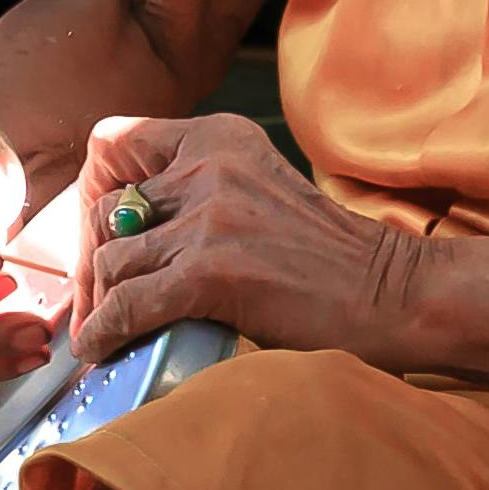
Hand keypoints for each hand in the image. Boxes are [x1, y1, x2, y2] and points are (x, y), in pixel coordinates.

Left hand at [67, 111, 409, 364]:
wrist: (394, 293)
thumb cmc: (330, 258)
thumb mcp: (257, 192)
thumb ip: (198, 194)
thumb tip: (123, 235)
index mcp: (220, 139)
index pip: (116, 142)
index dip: (97, 189)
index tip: (103, 233)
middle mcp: (209, 168)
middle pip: (105, 210)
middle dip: (94, 261)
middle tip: (102, 300)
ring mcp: (209, 219)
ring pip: (110, 261)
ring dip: (101, 303)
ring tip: (107, 332)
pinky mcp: (211, 273)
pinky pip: (126, 305)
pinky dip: (105, 333)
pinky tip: (102, 350)